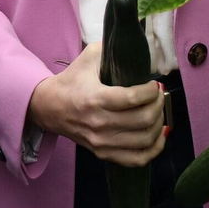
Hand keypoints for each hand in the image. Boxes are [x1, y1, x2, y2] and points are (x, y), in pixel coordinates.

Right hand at [27, 42, 165, 165]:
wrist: (49, 108)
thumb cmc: (72, 80)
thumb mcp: (89, 57)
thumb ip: (112, 48)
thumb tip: (138, 48)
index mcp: (96, 98)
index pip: (134, 98)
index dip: (151, 91)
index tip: (154, 84)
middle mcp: (100, 123)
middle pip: (143, 120)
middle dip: (158, 105)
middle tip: (159, 95)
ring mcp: (102, 142)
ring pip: (144, 139)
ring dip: (159, 123)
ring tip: (158, 111)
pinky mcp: (104, 153)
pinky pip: (137, 159)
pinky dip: (154, 149)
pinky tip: (159, 135)